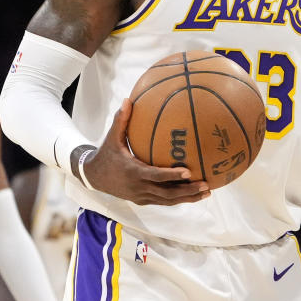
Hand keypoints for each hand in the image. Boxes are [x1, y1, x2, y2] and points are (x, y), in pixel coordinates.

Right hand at [82, 99, 210, 204]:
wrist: (93, 177)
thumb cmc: (106, 154)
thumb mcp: (112, 137)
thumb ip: (121, 120)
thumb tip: (128, 99)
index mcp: (133, 172)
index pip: (156, 176)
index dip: (172, 175)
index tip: (189, 171)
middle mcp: (138, 187)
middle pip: (167, 194)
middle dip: (187, 191)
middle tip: (206, 185)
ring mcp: (141, 197)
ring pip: (168, 201)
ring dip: (187, 198)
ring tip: (206, 192)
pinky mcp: (143, 201)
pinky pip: (163, 201)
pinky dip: (179, 199)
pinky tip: (193, 193)